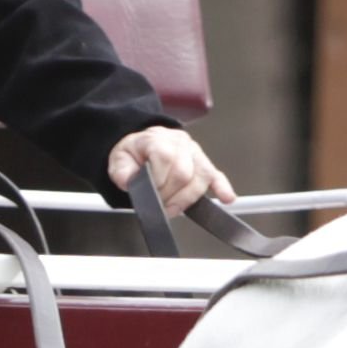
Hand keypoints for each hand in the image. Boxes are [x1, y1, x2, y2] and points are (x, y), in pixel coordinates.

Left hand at [105, 126, 232, 221]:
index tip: (150, 195)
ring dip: (187, 198)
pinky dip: (222, 187)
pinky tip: (227, 198)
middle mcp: (180, 143)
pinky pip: (216, 175)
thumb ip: (121, 171)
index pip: (166, 160)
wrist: (144, 146)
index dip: (159, 183)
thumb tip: (130, 181)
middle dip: (171, 195)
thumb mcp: (119, 159)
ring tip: (173, 207)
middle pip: (184, 173)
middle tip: (160, 204)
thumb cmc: (134, 154)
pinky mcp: (204, 164)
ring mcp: (195, 153)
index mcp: (159, 139)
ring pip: (201, 177)